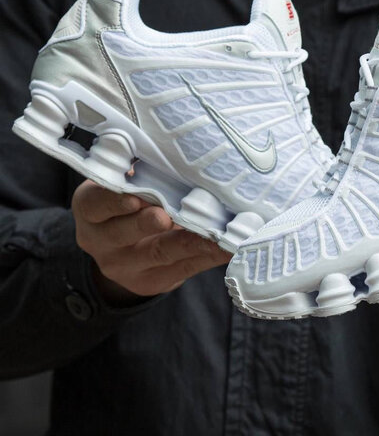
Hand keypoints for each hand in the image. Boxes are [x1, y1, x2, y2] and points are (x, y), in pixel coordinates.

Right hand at [72, 180, 231, 304]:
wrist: (124, 250)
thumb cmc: (130, 201)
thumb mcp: (123, 185)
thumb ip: (142, 174)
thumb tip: (177, 154)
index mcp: (91, 210)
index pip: (95, 204)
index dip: (112, 201)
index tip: (134, 195)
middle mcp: (100, 242)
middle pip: (122, 233)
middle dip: (146, 224)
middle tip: (165, 216)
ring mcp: (125, 266)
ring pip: (158, 254)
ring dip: (188, 242)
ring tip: (213, 234)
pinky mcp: (151, 282)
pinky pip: (183, 269)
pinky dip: (208, 256)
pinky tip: (229, 248)